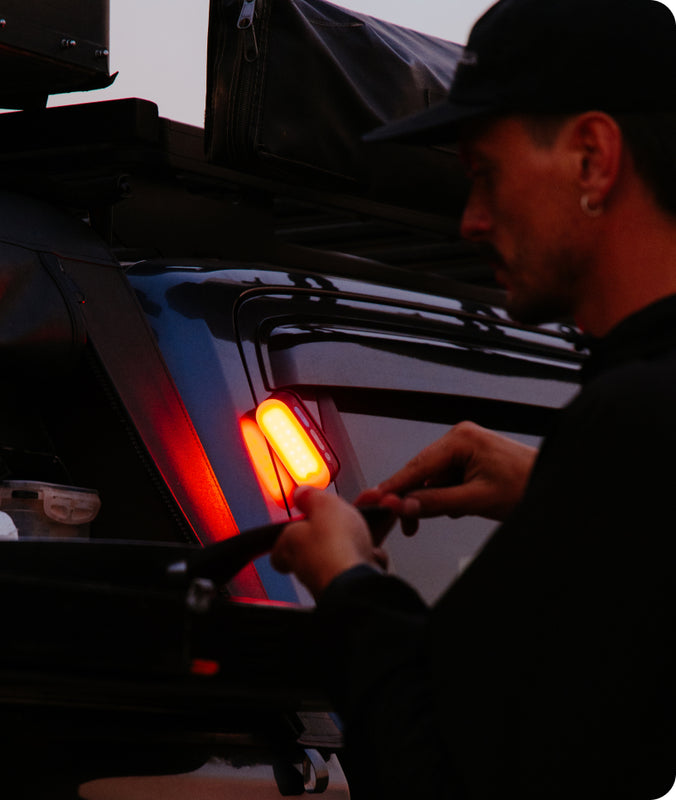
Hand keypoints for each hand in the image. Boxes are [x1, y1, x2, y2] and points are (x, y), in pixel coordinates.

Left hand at [270, 486, 390, 597]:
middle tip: (361, 508)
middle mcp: (305, 563)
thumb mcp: (323, 504)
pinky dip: (372, 559)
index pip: (285, 538)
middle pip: (324, 539)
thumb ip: (312, 497)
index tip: (310, 514)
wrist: (356, 584)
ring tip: (380, 519)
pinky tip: (375, 553)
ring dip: (367, 533)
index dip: (299, 525)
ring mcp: (328, 577)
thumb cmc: (334, 548)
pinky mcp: (350, 588)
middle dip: (347, 521)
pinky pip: (362, 568)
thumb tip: (301, 494)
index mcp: (290, 542)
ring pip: (348, 551)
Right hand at [356, 421, 536, 534]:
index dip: (392, 487)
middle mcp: (459, 437)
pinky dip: (448, 496)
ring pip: (433, 479)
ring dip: (436, 500)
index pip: (416, 466)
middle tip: (408, 525)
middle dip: (416, 499)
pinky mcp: (470, 458)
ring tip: (455, 513)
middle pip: (421, 472)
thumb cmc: (525, 484)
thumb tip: (404, 506)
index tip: (371, 500)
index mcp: (460, 439)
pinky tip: (460, 506)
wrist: (552, 481)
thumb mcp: (476, 500)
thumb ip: (436, 502)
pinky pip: (446, 479)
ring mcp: (465, 447)